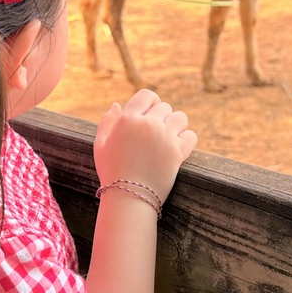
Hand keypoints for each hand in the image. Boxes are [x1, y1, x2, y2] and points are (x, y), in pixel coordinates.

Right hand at [93, 89, 196, 204]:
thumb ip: (107, 122)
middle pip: (165, 107)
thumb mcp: (101, 145)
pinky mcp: (178, 151)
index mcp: (127, 119)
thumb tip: (116, 105)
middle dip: (162, 118)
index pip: (147, 95)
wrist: (128, 197)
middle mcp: (148, 124)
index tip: (150, 115)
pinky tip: (178, 148)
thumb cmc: (112, 172)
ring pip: (181, 118)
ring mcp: (165, 137)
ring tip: (169, 139)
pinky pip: (191, 135)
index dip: (150, 103)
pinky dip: (187, 140)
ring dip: (176, 126)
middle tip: (157, 134)